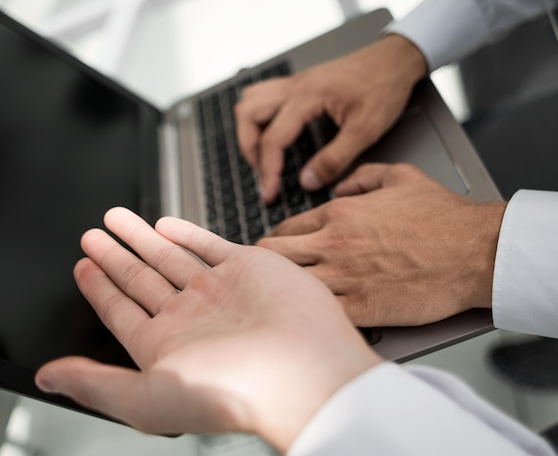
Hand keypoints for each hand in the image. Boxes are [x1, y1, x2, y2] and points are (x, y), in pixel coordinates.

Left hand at [35, 208, 381, 452]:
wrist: (305, 370)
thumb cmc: (232, 392)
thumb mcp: (147, 396)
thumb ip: (95, 383)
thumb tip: (48, 378)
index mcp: (166, 346)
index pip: (121, 311)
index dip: (98, 288)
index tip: (81, 265)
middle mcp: (191, 317)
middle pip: (141, 278)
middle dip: (114, 255)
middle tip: (91, 234)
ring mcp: (219, 290)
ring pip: (170, 256)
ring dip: (141, 237)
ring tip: (114, 218)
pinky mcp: (247, 267)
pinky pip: (208, 244)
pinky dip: (185, 233)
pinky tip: (163, 223)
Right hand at [235, 34, 426, 203]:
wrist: (396, 59)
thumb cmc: (384, 87)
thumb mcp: (366, 130)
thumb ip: (335, 159)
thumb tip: (309, 181)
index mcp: (308, 96)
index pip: (273, 138)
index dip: (268, 170)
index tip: (270, 193)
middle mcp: (296, 86)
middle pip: (248, 115)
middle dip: (249, 150)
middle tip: (264, 175)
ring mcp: (295, 82)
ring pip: (250, 102)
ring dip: (250, 131)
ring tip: (262, 156)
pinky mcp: (299, 83)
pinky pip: (262, 95)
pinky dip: (258, 116)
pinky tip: (269, 131)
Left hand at [257, 164, 506, 326]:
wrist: (474, 251)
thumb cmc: (443, 216)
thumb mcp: (400, 176)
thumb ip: (363, 174)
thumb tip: (341, 181)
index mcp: (338, 215)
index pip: (285, 228)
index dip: (274, 240)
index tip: (272, 249)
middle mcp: (333, 244)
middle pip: (273, 255)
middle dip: (262, 263)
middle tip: (262, 275)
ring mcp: (345, 278)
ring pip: (288, 285)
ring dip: (280, 291)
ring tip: (279, 298)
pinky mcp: (361, 308)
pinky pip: (317, 313)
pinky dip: (307, 314)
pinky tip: (305, 316)